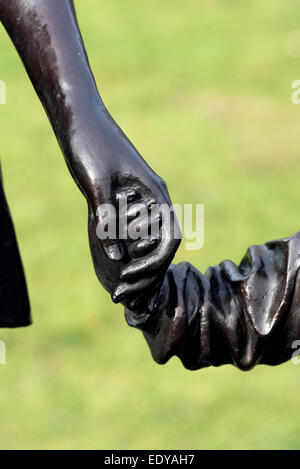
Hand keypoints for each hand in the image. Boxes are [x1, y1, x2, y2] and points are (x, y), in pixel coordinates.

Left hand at [68, 110, 180, 303]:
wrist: (80, 121)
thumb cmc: (90, 145)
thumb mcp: (96, 182)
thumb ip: (107, 218)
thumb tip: (118, 259)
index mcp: (154, 192)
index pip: (170, 238)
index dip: (155, 264)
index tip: (131, 279)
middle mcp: (152, 197)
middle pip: (161, 243)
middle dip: (146, 270)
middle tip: (121, 292)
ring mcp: (139, 198)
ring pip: (148, 238)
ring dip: (137, 262)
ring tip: (117, 283)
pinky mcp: (123, 198)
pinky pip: (132, 230)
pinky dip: (125, 248)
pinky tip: (110, 261)